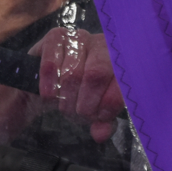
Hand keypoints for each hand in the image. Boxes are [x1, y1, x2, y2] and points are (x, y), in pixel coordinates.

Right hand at [31, 28, 124, 142]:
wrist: (51, 83)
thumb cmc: (80, 94)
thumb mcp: (95, 110)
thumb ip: (101, 121)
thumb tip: (100, 134)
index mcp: (122, 60)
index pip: (122, 79)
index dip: (109, 102)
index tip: (99, 118)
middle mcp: (104, 44)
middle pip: (96, 74)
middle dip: (86, 102)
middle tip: (79, 115)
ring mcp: (80, 37)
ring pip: (72, 72)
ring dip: (66, 98)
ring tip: (64, 108)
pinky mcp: (56, 36)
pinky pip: (51, 63)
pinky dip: (49, 85)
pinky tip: (49, 96)